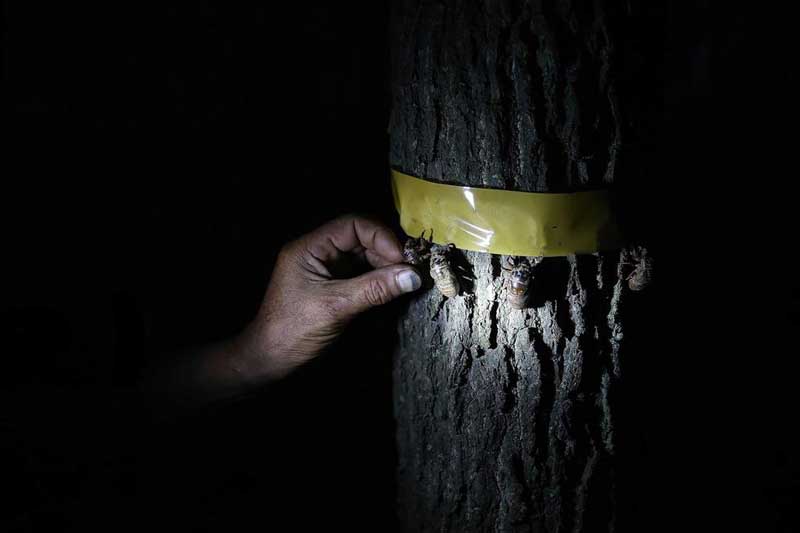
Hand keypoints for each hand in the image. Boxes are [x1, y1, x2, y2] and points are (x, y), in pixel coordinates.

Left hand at [234, 214, 421, 381]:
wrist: (269, 362)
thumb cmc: (292, 331)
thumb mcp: (336, 307)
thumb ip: (374, 289)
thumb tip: (413, 276)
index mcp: (309, 248)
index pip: (352, 225)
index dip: (381, 237)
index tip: (402, 258)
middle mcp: (318, 253)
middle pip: (361, 239)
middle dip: (387, 252)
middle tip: (410, 270)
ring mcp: (326, 270)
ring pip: (364, 257)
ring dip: (386, 266)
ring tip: (406, 280)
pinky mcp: (334, 287)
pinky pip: (361, 274)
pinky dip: (379, 280)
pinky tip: (393, 288)